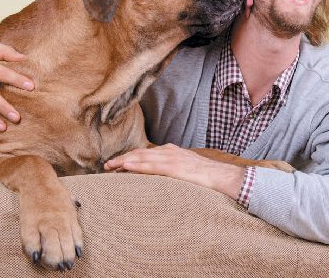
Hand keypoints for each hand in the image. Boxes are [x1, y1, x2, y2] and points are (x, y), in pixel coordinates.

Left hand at [103, 144, 245, 198]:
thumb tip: (161, 178)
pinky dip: (137, 165)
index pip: (145, 152)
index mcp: (171, 151)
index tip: (116, 164)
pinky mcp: (175, 168)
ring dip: (124, 161)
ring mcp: (172, 158)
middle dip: (122, 159)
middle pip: (140, 153)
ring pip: (142, 157)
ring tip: (110, 167)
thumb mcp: (186, 169)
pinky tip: (126, 167)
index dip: (129, 157)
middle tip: (106, 166)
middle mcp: (169, 151)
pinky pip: (152, 166)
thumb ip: (173, 170)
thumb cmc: (206, 176)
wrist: (223, 176)